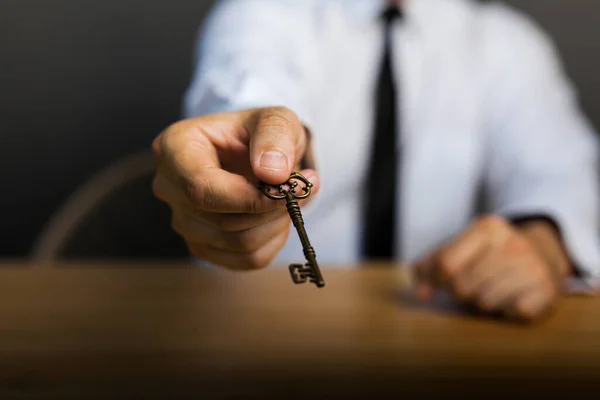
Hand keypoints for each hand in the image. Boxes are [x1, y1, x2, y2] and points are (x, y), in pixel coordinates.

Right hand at [152, 107, 317, 269]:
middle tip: (298, 187)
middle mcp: (169, 187)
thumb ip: (275, 136)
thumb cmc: (259, 133)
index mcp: (174, 148)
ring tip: (288, 197)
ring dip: (275, 224)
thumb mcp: (275, 119)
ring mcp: (182, 221)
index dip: (247, 198)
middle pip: (222, 219)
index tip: (284, 189)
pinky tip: (276, 217)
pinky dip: (272, 241)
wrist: (256, 152)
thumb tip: (273, 173)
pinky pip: (246, 259)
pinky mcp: (202, 246)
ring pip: (237, 242)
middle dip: (270, 209)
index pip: (201, 188)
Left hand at [413, 215, 569, 320]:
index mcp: (487, 228)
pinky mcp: (546, 291)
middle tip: (470, 285)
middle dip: (459, 292)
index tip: (436, 285)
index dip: (435, 280)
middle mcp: (513, 244)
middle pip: (462, 286)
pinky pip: (510, 313)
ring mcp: (533, 267)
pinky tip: (512, 297)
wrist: (543, 253)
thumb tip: (420, 293)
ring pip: (484, 302)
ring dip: (482, 302)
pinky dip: (506, 311)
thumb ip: (433, 264)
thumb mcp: (462, 246)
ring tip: (492, 289)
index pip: (446, 263)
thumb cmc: (490, 253)